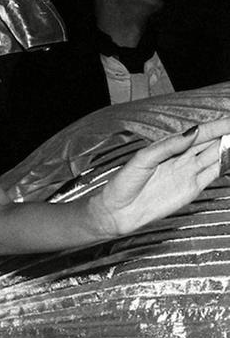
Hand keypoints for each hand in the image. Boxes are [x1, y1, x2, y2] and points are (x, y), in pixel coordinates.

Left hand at [92, 117, 229, 236]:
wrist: (118, 211)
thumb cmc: (124, 183)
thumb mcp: (143, 159)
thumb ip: (168, 146)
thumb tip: (192, 132)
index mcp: (168, 147)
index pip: (199, 133)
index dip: (217, 126)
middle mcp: (181, 158)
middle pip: (211, 142)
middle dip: (228, 134)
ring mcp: (188, 173)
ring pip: (215, 156)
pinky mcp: (191, 189)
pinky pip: (213, 174)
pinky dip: (225, 165)